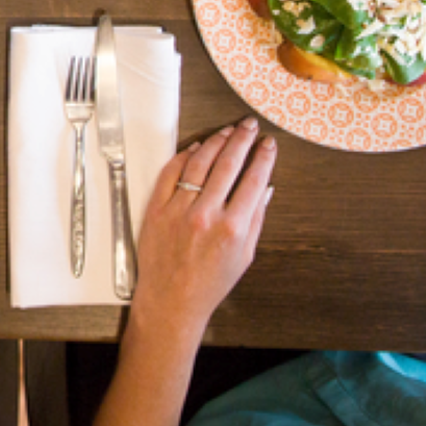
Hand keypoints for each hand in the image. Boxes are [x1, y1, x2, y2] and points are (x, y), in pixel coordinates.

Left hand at [131, 117, 275, 340]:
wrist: (172, 300)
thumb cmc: (210, 283)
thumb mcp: (245, 256)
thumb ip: (256, 219)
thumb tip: (266, 188)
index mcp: (233, 228)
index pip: (253, 180)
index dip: (263, 158)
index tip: (269, 144)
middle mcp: (206, 215)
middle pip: (227, 164)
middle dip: (242, 139)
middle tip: (250, 126)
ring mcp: (179, 210)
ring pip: (199, 163)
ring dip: (216, 141)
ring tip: (227, 131)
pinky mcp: (157, 209)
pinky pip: (171, 173)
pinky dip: (185, 156)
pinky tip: (197, 147)